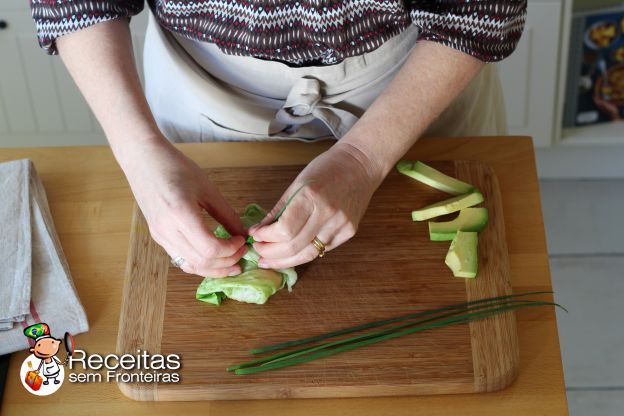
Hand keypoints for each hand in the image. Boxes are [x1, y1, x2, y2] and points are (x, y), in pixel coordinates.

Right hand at [120, 135, 246, 275]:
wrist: (143, 160)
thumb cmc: (175, 168)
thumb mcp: (207, 188)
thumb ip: (226, 214)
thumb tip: (242, 233)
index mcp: (180, 214)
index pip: (210, 248)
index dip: (231, 249)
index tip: (242, 240)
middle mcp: (167, 230)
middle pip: (201, 261)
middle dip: (227, 262)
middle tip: (242, 253)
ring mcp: (159, 236)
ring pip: (191, 265)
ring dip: (214, 268)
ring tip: (232, 262)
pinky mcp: (157, 237)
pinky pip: (181, 259)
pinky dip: (200, 263)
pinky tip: (214, 258)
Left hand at [248, 142, 383, 267]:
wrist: (361, 165)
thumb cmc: (327, 168)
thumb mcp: (298, 183)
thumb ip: (279, 209)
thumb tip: (259, 230)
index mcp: (311, 196)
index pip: (284, 229)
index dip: (266, 237)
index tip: (255, 236)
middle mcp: (328, 213)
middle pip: (294, 246)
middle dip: (272, 253)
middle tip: (259, 252)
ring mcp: (341, 225)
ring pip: (308, 254)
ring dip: (285, 260)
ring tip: (270, 260)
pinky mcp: (349, 232)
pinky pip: (323, 249)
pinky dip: (304, 253)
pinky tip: (292, 253)